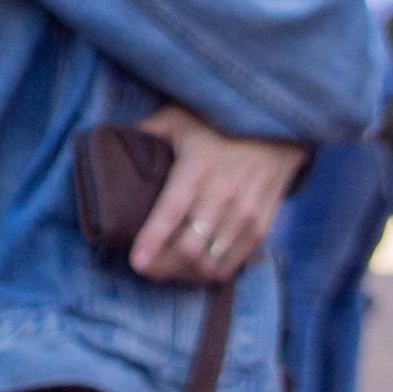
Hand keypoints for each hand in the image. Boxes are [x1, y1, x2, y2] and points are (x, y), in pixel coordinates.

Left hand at [130, 104, 306, 282]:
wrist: (276, 128)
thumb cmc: (218, 124)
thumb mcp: (179, 118)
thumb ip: (148, 131)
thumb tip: (116, 141)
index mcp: (198, 167)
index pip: (171, 211)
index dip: (153, 239)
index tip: (136, 262)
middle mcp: (224, 195)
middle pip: (191, 247)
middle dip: (164, 266)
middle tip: (145, 269)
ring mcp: (246, 214)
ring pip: (212, 261)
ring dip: (185, 274)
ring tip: (165, 272)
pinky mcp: (262, 226)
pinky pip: (235, 262)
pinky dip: (212, 273)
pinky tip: (194, 270)